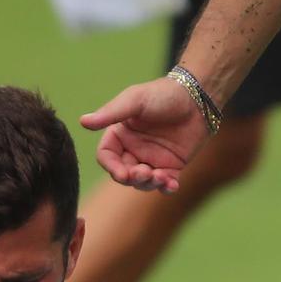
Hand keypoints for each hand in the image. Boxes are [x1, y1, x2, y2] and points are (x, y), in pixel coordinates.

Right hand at [80, 77, 212, 191]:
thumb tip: (83, 121)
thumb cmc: (163, 94)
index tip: (122, 173)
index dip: (111, 167)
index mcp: (120, 135)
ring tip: (160, 176)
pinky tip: (172, 184)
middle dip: (131, 177)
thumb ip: (111, 113)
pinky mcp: (172, 166)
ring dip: (148, 183)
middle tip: (145, 173)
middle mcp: (133, 149)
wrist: (198, 98)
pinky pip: (165, 184)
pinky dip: (166, 187)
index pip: (106, 156)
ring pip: (142, 182)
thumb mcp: (135, 100)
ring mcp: (152, 159)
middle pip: (123, 173)